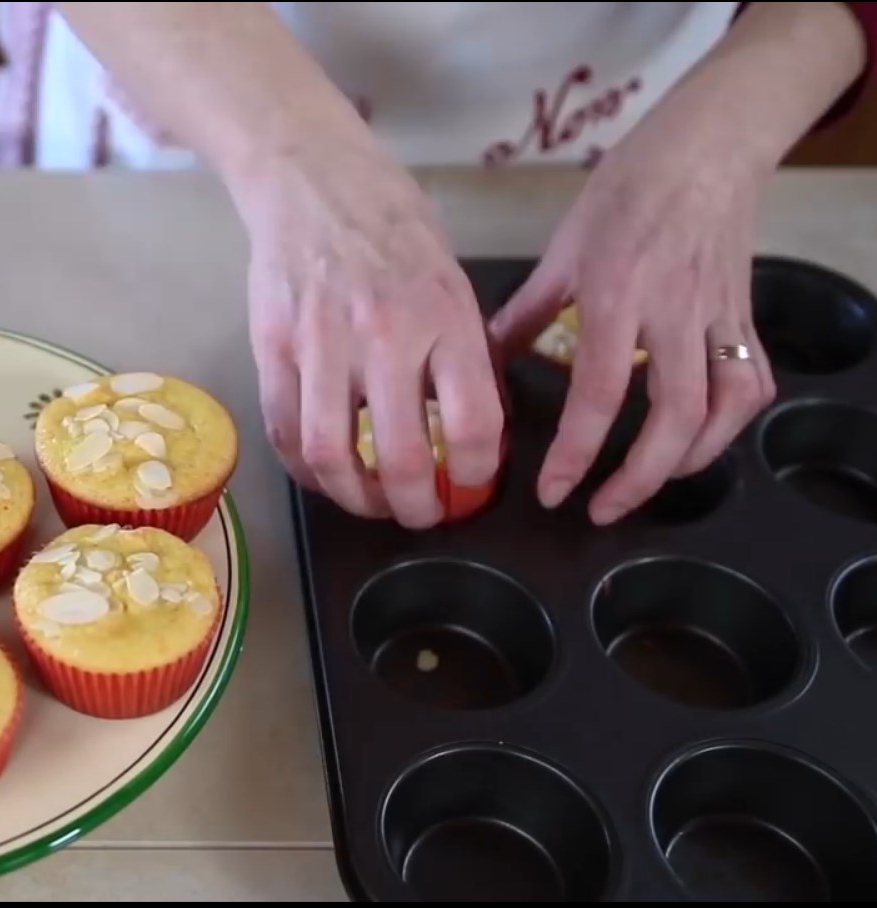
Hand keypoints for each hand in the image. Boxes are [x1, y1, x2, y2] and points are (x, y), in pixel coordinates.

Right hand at [238, 137, 505, 527]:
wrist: (312, 179)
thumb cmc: (393, 225)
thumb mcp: (452, 280)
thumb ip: (462, 353)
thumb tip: (472, 428)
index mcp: (444, 316)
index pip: (471, 425)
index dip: (475, 475)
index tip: (472, 487)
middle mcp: (385, 335)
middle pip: (399, 457)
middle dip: (417, 507)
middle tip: (424, 514)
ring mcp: (321, 344)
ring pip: (332, 456)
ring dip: (355, 500)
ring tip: (372, 505)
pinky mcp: (273, 347)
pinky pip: (285, 431)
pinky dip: (306, 469)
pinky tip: (325, 475)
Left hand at [488, 139, 776, 524]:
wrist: (704, 147)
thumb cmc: (625, 190)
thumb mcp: (563, 248)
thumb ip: (528, 311)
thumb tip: (487, 359)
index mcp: (617, 295)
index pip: (599, 392)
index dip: (576, 451)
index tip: (554, 490)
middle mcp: (674, 312)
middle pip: (674, 417)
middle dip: (638, 478)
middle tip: (601, 510)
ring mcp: (718, 315)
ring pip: (725, 408)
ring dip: (691, 460)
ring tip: (649, 483)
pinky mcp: (745, 315)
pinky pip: (754, 381)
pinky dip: (731, 424)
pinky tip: (700, 441)